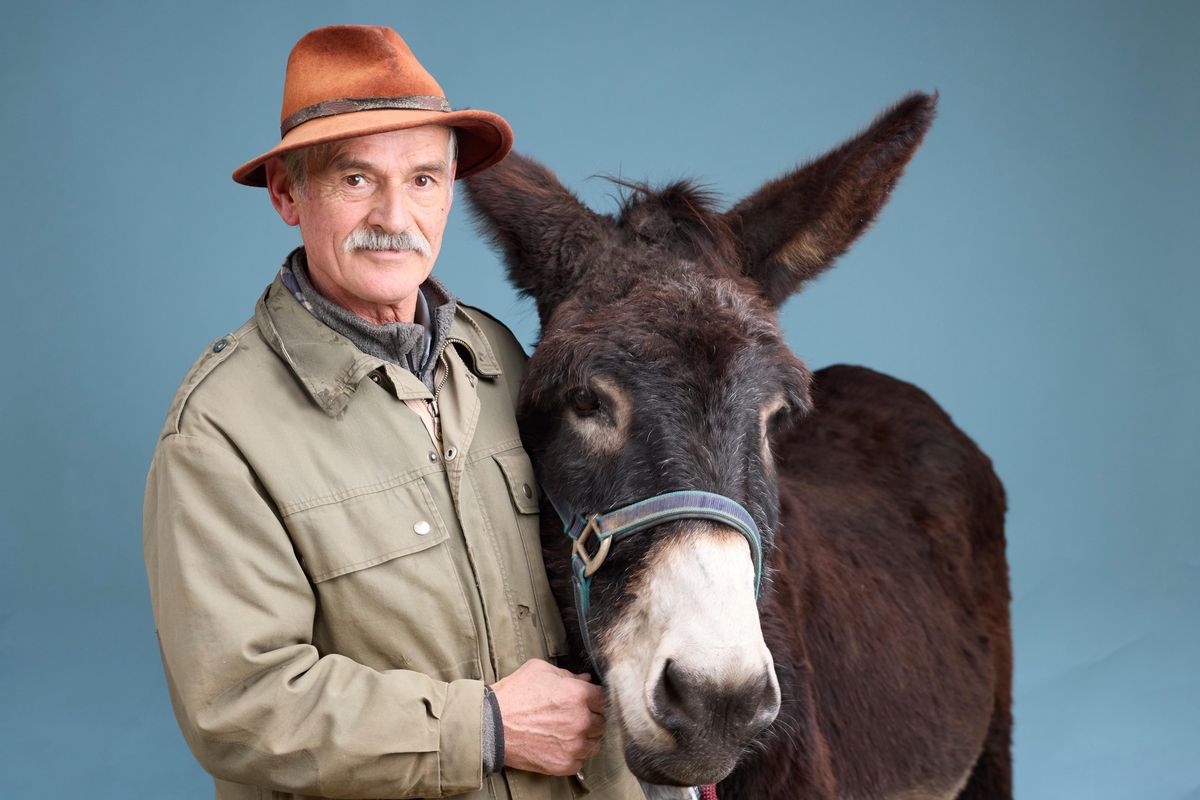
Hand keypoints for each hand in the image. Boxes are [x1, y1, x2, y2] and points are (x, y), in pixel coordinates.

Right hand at [490, 658, 605, 775]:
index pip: (604, 698)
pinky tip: (560, 747)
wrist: (490, 724)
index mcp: (578, 695)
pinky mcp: (563, 764)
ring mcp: (573, 745)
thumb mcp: (540, 670)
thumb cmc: (513, 694)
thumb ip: (567, 674)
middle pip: (601, 721)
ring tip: (568, 733)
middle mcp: (580, 721)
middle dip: (591, 718)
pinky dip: (573, 756)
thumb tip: (584, 679)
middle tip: (575, 716)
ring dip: (585, 738)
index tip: (589, 700)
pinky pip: (580, 762)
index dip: (596, 698)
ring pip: (594, 744)